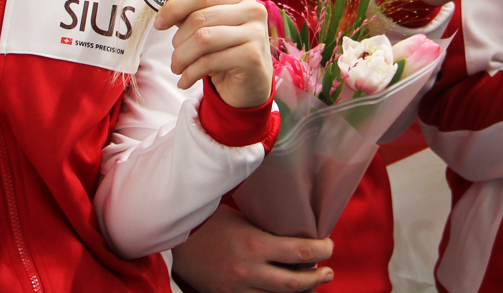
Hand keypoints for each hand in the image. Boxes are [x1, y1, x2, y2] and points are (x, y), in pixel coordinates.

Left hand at [155, 0, 272, 108]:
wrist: (252, 84)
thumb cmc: (229, 52)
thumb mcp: (212, 29)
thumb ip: (193, 17)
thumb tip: (164, 13)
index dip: (175, 7)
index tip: (160, 23)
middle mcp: (253, 11)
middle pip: (200, 18)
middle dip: (178, 40)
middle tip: (175, 56)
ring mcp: (255, 33)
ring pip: (203, 39)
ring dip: (182, 57)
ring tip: (178, 68)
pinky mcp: (252, 57)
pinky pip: (210, 61)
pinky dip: (191, 73)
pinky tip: (186, 80)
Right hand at [172, 205, 334, 292]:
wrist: (173, 239)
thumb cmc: (208, 220)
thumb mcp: (242, 217)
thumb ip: (266, 227)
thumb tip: (294, 227)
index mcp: (255, 245)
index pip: (301, 251)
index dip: (322, 250)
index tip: (328, 245)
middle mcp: (249, 271)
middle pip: (295, 283)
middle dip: (317, 278)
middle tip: (328, 271)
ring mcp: (238, 288)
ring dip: (299, 291)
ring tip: (312, 283)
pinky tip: (281, 292)